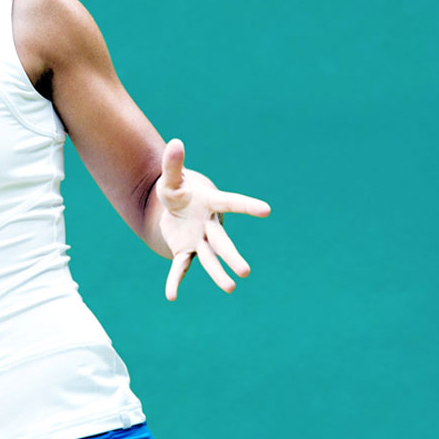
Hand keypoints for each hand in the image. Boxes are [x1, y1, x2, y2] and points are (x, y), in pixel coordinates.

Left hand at [158, 138, 270, 300]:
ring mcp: (199, 240)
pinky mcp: (185, 251)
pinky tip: (171, 296)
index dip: (247, 206)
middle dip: (232, 256)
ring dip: (218, 273)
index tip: (267, 210)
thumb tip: (175, 142)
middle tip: (245, 272)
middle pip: (222, 242)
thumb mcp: (171, 178)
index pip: (231, 203)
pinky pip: (181, 268)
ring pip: (210, 258)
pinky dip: (174, 281)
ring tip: (230, 288)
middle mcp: (209, 225)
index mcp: (210, 204)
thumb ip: (173, 163)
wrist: (176, 208)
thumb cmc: (178, 191)